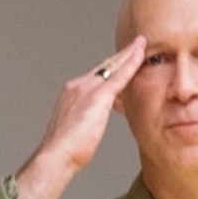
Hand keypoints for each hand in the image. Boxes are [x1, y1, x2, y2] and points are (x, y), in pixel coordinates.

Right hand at [11, 36, 144, 198]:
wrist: (56, 155)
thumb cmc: (65, 151)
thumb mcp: (76, 129)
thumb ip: (86, 119)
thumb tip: (92, 123)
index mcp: (71, 92)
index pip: (96, 75)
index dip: (110, 66)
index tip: (119, 59)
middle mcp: (78, 85)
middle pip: (105, 66)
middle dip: (120, 55)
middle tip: (135, 44)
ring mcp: (87, 88)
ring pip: (113, 66)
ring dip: (128, 54)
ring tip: (140, 44)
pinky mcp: (98, 96)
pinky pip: (120, 75)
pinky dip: (131, 62)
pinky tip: (141, 54)